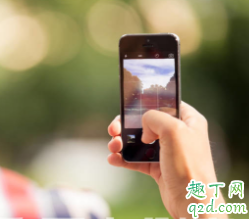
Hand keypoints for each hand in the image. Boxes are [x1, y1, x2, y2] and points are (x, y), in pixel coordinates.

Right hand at [107, 102, 226, 218]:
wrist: (192, 202)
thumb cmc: (189, 166)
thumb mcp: (173, 130)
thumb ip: (154, 118)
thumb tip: (143, 126)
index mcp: (189, 121)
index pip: (166, 103)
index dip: (147, 103)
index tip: (131, 106)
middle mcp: (179, 134)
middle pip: (146, 122)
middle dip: (126, 125)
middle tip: (114, 129)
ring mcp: (168, 151)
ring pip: (139, 141)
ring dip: (122, 142)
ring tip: (113, 146)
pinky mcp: (158, 167)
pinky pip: (137, 159)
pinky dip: (123, 158)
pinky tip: (113, 158)